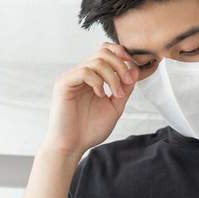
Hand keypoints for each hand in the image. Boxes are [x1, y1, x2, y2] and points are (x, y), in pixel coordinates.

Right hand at [41, 41, 138, 156]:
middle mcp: (81, 74)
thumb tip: (134, 70)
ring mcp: (71, 78)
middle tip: (127, 82)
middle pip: (103, 51)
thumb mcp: (114, 107)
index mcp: (92, 78)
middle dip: (120, 64)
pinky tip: (100, 95)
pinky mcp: (63, 84)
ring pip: (96, 60)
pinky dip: (97, 81)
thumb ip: (124, 89)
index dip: (122, 56)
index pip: (106, 52)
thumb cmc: (89, 130)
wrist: (71, 146)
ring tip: (116, 94)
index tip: (133, 72)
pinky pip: (84, 71)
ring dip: (112, 76)